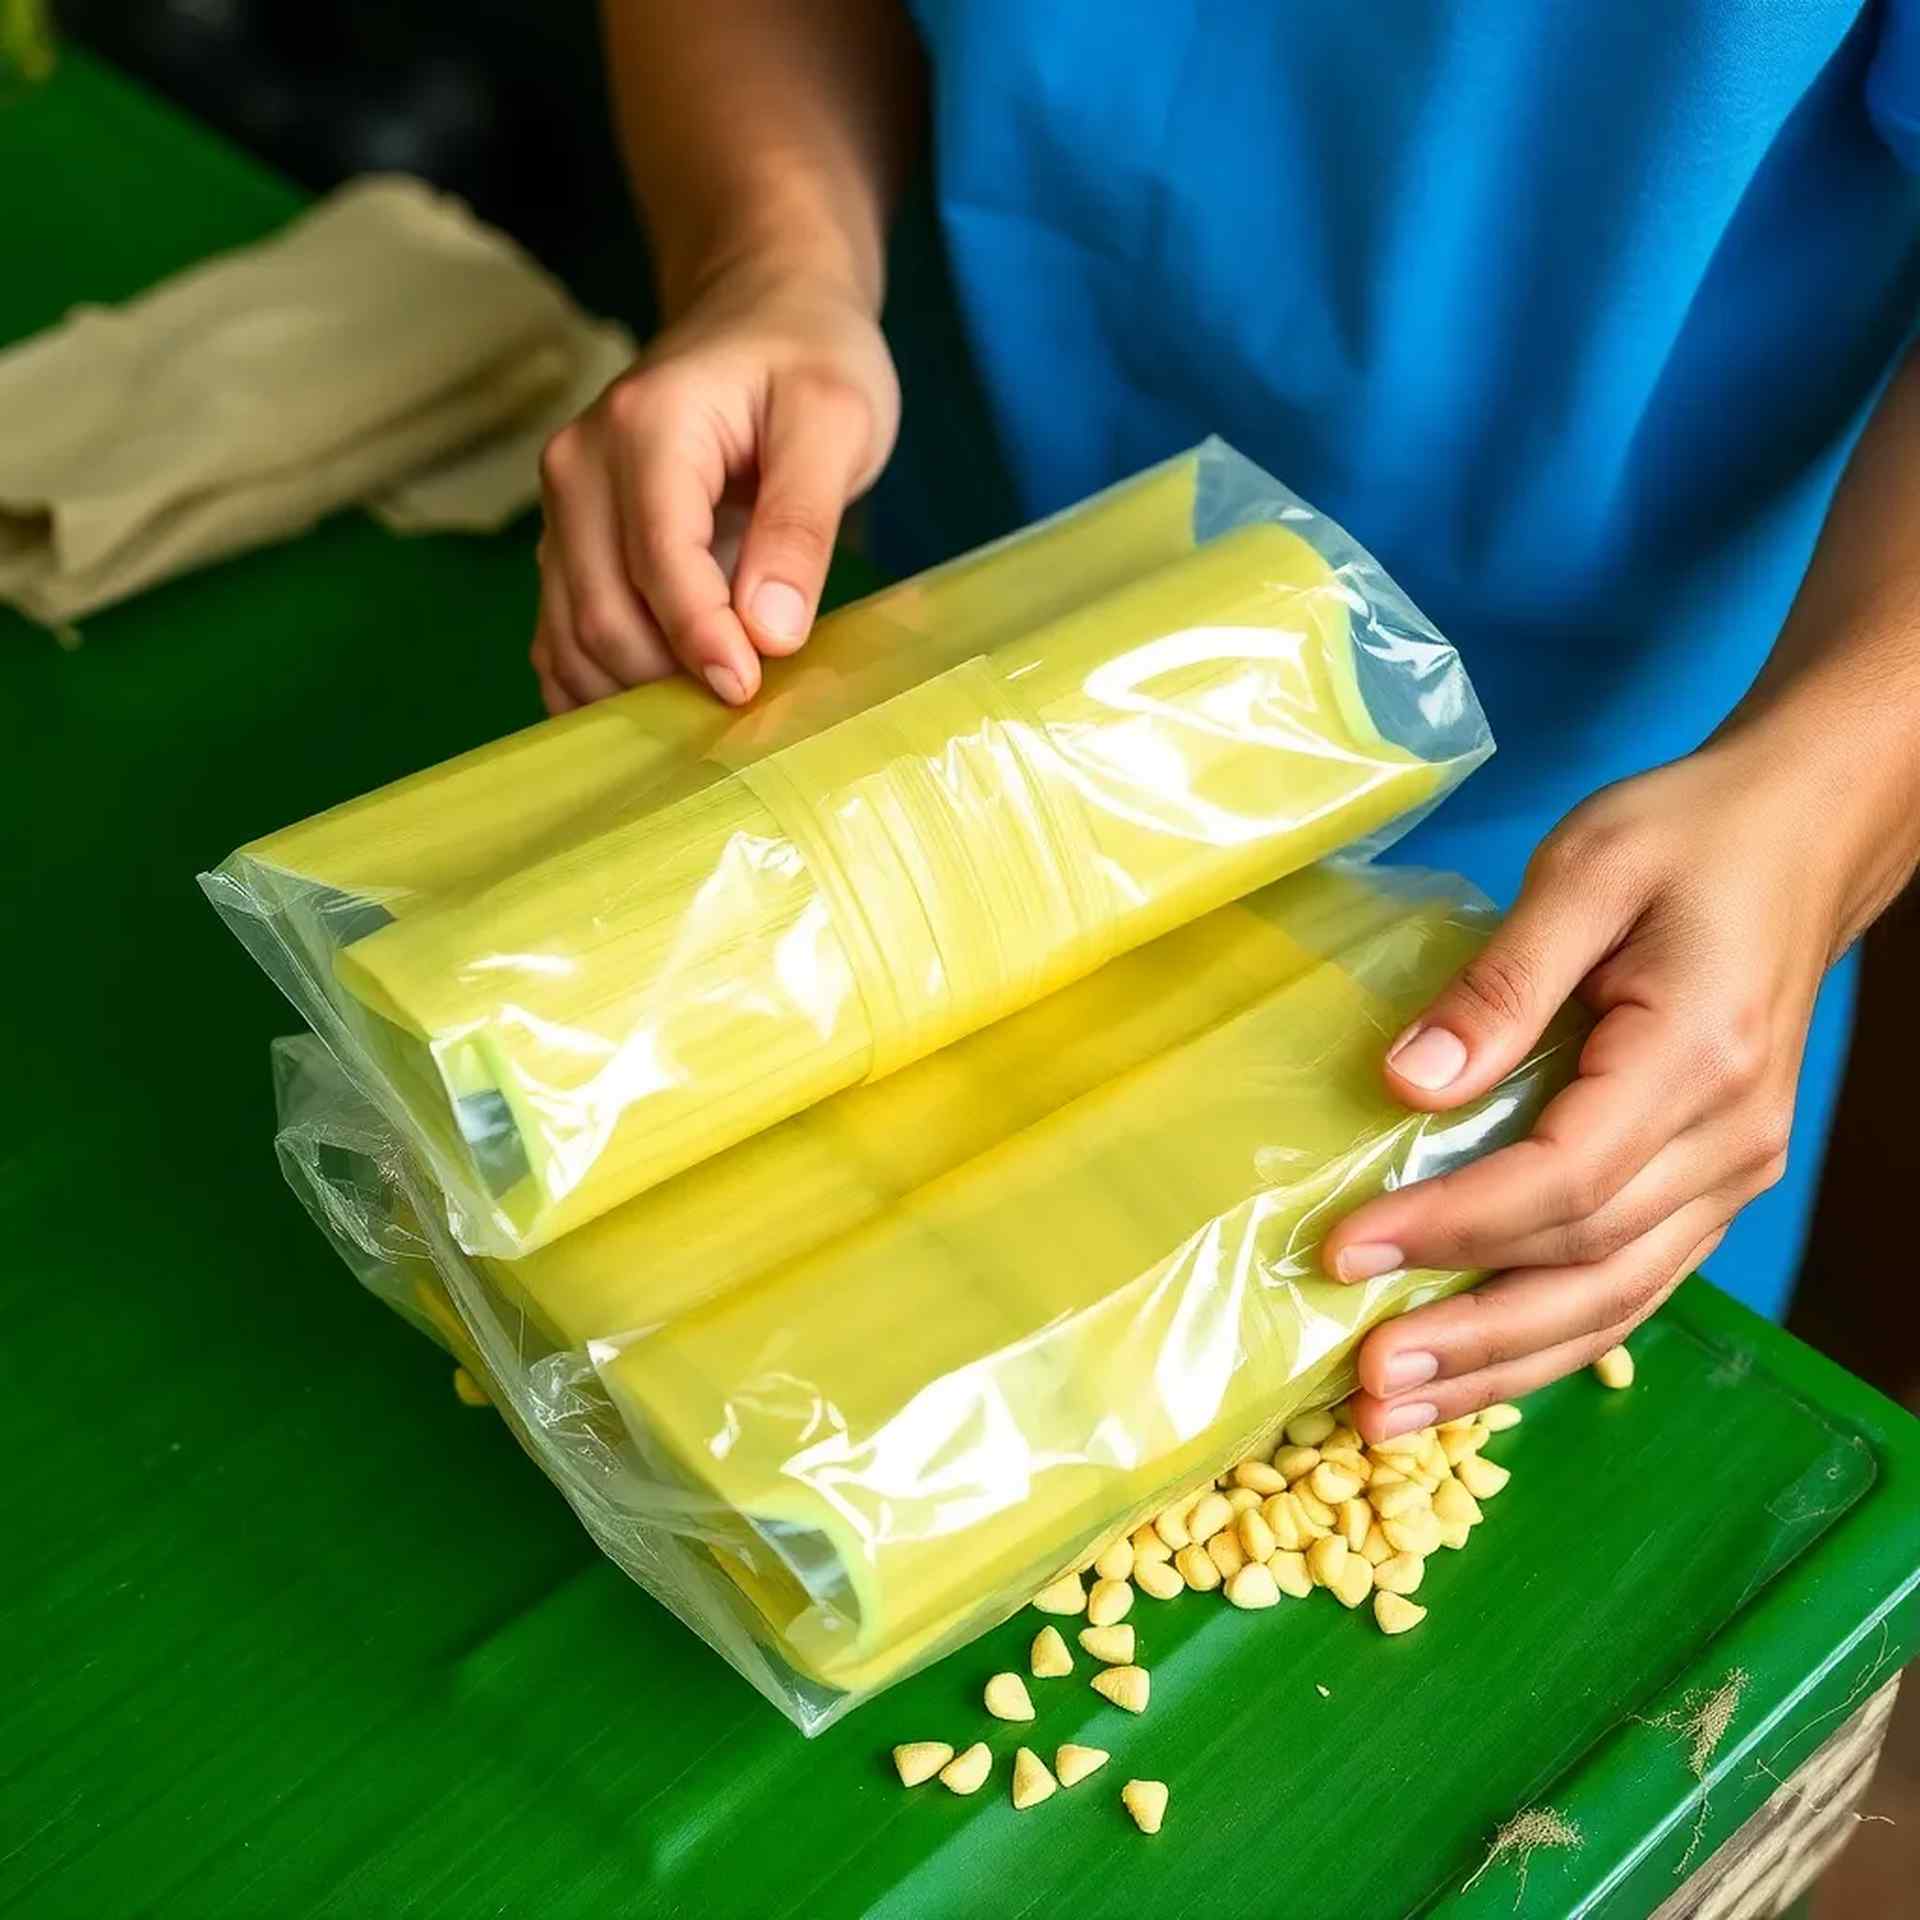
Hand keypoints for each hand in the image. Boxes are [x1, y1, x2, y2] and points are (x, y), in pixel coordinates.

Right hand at [532, 261, 898, 712]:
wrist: (763, 313)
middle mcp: (579, 469)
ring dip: (633, 700)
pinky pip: (561, 639)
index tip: (751, 693)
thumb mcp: (835, 423)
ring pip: (572, 639)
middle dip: (667, 683)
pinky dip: (599, 691)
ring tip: (709, 730)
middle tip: (744, 724)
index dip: (700, 641)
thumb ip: (801, 524)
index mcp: (644, 428)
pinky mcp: (569, 546)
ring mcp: (563, 511)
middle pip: (602, 613)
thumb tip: (769, 631)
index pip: (658, 562)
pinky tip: (653, 723)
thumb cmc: (809, 360)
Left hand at [1323, 741, 1852, 1441]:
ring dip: (1505, 1367)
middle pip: (1589, 1271)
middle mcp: (1729, 1142)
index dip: (1450, 1228)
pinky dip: (1553, 1338)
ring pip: (1615, 1303)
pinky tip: (1478, 1372)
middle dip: (1470, 1335)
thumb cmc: (1685, 840)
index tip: (1347, 1250)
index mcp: (1694, 1061)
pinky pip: (1632, 1284)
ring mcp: (1732, 1173)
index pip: (1561, 1182)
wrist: (1798, 838)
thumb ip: (1497, 986)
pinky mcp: (1714, 1184)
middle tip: (1364, 1385)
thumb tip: (1408, 1083)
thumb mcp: (1582, 874)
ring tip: (1399, 1413)